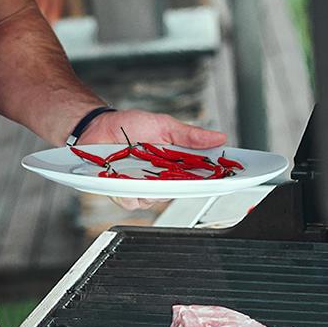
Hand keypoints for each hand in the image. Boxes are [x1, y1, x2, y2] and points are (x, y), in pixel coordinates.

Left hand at [78, 109, 227, 211]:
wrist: (98, 126)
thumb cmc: (130, 126)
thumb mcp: (164, 125)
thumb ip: (189, 136)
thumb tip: (219, 137)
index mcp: (175, 164)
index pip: (200, 177)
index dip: (215, 180)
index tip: (228, 178)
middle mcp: (160, 179)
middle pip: (180, 192)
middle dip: (181, 185)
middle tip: (176, 171)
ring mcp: (141, 187)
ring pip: (155, 200)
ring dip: (151, 187)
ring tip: (142, 168)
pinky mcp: (122, 192)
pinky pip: (131, 201)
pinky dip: (129, 191)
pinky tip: (124, 177)